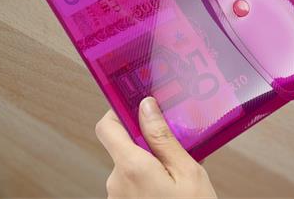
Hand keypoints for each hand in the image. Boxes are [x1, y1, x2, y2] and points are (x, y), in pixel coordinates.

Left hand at [96, 97, 216, 198]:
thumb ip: (163, 138)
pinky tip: (171, 188)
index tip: (138, 105)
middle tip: (173, 142)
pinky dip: (148, 178)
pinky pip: (132, 183)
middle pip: (122, 145)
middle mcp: (117, 183)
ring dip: (150, 161)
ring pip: (129, 165)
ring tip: (177, 171)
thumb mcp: (187, 173)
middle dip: (145, 140)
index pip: (106, 126)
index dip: (118, 111)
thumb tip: (145, 106)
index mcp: (131, 168)